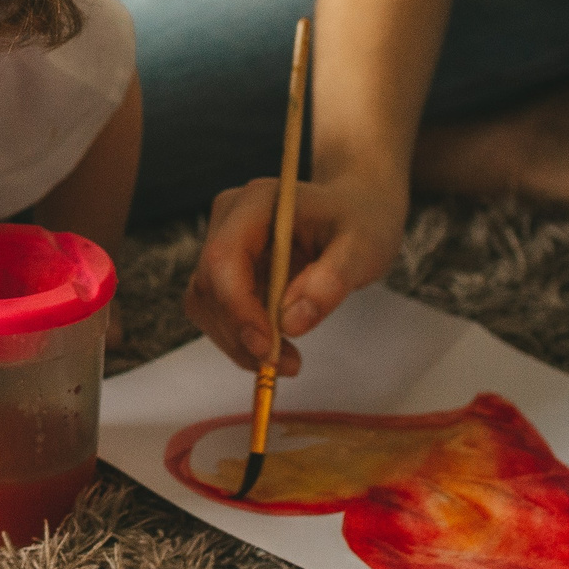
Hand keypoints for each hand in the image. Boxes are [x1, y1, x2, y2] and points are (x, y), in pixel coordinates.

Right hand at [183, 167, 408, 372]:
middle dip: (241, 334)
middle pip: (209, 285)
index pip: (224, 258)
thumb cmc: (361, 222)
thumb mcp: (363, 248)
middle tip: (288, 366)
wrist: (357, 210)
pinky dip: (241, 337)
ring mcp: (222, 242)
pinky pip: (218, 311)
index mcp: (256, 202)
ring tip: (287, 361)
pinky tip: (275, 347)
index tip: (267, 350)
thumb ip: (331, 280)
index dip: (237, 308)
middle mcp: (228, 218)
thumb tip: (290, 324)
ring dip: (238, 342)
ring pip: (205, 304)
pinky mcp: (226, 269)